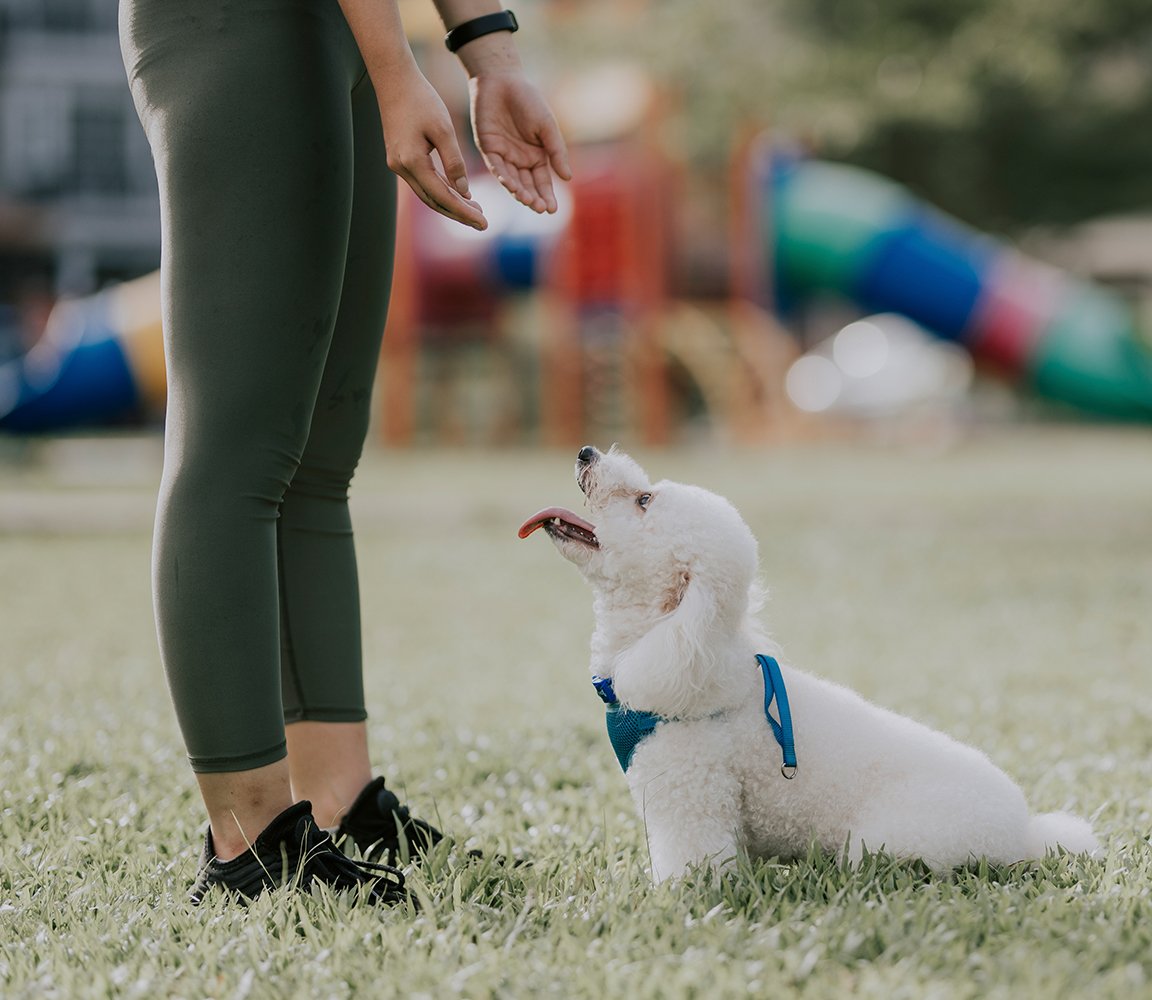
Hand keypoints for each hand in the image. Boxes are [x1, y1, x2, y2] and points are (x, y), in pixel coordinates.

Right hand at [377, 65, 487, 229]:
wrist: (394, 80)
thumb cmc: (421, 99)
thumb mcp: (444, 129)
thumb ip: (454, 162)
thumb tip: (464, 192)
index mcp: (412, 162)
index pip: (442, 197)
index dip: (464, 213)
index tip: (484, 224)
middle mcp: (401, 168)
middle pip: (434, 202)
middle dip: (458, 214)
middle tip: (483, 224)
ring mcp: (398, 165)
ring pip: (428, 194)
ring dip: (451, 205)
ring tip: (475, 211)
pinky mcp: (400, 159)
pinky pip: (423, 182)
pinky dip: (441, 190)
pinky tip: (458, 192)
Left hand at [469, 72, 570, 213]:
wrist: (502, 80)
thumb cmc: (528, 100)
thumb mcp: (547, 127)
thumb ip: (556, 152)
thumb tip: (567, 177)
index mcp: (537, 156)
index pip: (543, 182)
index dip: (547, 196)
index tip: (552, 209)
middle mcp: (520, 160)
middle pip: (527, 185)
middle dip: (533, 198)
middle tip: (539, 207)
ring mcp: (504, 156)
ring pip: (512, 180)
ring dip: (519, 191)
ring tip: (527, 200)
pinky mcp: (488, 149)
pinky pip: (496, 167)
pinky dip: (503, 176)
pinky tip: (510, 184)